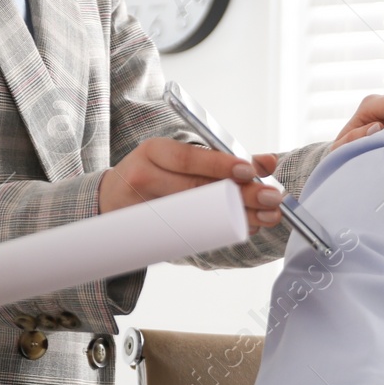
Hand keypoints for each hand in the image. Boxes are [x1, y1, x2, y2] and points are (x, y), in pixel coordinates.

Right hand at [99, 138, 284, 233]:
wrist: (112, 200)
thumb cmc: (158, 174)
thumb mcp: (183, 159)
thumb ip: (226, 159)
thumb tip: (270, 161)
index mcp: (155, 151)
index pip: (188, 157)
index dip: (219, 164)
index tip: (250, 171)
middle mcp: (145, 175)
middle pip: (197, 188)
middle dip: (240, 194)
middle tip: (272, 199)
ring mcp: (144, 206)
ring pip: (195, 213)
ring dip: (237, 216)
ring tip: (266, 217)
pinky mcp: (149, 232)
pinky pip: (188, 233)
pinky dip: (219, 232)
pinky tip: (244, 229)